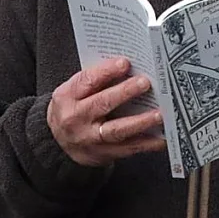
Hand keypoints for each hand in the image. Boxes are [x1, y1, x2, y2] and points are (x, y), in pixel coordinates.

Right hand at [47, 57, 165, 167]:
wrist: (58, 141)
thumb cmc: (73, 107)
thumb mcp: (74, 91)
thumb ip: (96, 80)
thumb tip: (129, 67)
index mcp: (67, 97)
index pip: (87, 81)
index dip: (106, 71)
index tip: (125, 63)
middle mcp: (75, 118)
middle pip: (102, 104)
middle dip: (125, 92)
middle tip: (145, 83)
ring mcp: (89, 139)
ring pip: (116, 130)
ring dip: (139, 122)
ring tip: (158, 114)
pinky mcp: (101, 154)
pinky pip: (126, 149)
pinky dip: (146, 144)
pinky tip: (160, 138)